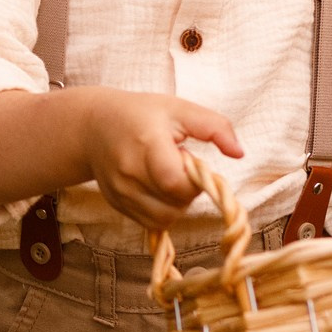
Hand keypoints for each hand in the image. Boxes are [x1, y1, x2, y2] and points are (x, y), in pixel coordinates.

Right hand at [80, 88, 243, 230]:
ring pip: (163, 219)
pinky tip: (156, 188)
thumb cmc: (140, 114)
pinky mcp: (116, 204)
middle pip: (173, 206)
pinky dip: (161, 210)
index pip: (176, 183)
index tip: (192, 163)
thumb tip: (239, 153)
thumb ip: (214, 126)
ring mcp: (119, 192)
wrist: (92, 125)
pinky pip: (149, 222)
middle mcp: (128, 173)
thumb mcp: (179, 109)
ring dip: (175, 205)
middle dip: (187, 193)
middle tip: (179, 167)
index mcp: (146, 145)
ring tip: (167, 177)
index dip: (194, 181)